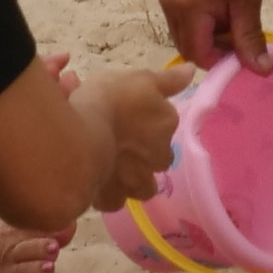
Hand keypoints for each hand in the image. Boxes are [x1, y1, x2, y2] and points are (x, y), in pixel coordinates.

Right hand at [77, 65, 178, 210]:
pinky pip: (116, 201)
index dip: (150, 124)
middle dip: (147, 156)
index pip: (167, 125)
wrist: (80, 136)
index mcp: (167, 123)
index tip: (132, 119)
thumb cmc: (109, 100)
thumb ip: (168, 80)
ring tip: (115, 170)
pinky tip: (98, 184)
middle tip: (124, 147)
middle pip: (160, 159)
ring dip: (134, 181)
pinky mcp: (114, 198)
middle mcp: (159, 155)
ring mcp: (137, 180)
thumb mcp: (139, 78)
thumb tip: (192, 71)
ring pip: (144, 187)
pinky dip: (110, 195)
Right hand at [157, 0, 268, 71]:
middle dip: (215, 47)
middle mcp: (168, 6)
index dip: (222, 59)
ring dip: (209, 33)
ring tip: (233, 10)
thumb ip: (250, 38)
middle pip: (189, 47)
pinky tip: (221, 0)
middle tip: (241, 29)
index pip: (198, 56)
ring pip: (185, 33)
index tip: (244, 49)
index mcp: (185, 10)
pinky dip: (201, 19)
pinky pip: (182, 17)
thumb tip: (262, 72)